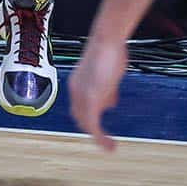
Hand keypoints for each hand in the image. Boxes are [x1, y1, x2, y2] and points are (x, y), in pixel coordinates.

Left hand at [68, 33, 126, 148]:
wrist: (107, 39)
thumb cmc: (111, 50)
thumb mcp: (109, 73)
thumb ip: (107, 88)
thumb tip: (111, 102)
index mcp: (77, 83)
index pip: (80, 106)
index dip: (89, 116)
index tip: (101, 125)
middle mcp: (75, 91)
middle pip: (80, 117)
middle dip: (92, 130)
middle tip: (106, 141)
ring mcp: (82, 96)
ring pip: (86, 124)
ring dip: (98, 137)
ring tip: (110, 146)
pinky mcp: (91, 100)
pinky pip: (93, 125)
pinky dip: (100, 138)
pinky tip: (110, 145)